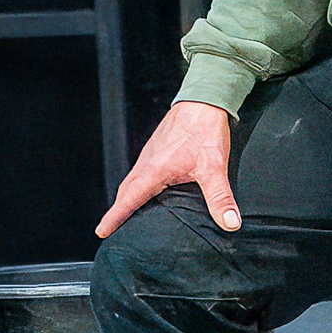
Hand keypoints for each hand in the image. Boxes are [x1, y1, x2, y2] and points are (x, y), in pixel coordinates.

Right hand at [97, 100, 238, 238]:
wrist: (202, 101)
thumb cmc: (204, 130)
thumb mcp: (214, 167)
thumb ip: (221, 197)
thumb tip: (230, 223)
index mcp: (154, 172)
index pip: (129, 200)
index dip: (114, 218)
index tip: (101, 232)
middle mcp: (146, 164)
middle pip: (124, 192)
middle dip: (117, 211)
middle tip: (110, 229)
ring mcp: (149, 156)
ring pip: (131, 182)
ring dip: (125, 199)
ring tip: (125, 214)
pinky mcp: (156, 150)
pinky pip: (139, 173)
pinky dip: (135, 186)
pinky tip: (147, 191)